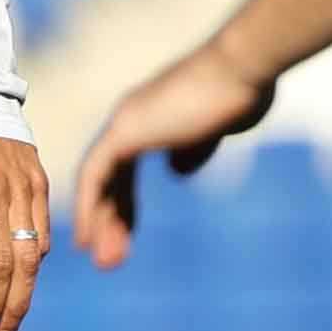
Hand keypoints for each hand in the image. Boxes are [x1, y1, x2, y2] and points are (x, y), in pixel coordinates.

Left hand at [68, 41, 278, 267]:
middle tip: (110, 259)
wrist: (244, 68)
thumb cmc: (242, 90)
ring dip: (100, 222)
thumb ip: (193, 149)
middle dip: (111, 219)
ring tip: (102, 262)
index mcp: (153, 117)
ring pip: (98, 180)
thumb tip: (175, 171)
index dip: (126, 202)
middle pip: (110, 177)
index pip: (126, 168)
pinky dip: (88, 207)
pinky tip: (86, 238)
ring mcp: (125, 122)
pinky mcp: (125, 130)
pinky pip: (94, 176)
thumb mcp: (216, 129)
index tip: (125, 232)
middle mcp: (132, 117)